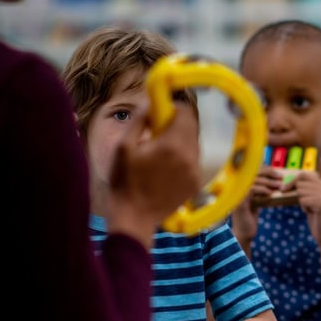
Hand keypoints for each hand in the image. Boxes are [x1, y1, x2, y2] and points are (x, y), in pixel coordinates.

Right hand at [107, 103, 201, 247]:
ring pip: (194, 143)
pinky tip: (166, 167)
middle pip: (192, 127)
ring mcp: (196, 171)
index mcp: (173, 145)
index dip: (173, 108)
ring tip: (159, 152)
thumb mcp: (124, 146)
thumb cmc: (124, 182)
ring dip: (181, 141)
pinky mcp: (196, 183)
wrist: (134, 218)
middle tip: (156, 132)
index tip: (160, 113)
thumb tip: (151, 103)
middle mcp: (190, 156)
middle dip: (176, 124)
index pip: (186, 113)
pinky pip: (194, 160)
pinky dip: (183, 157)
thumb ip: (140, 120)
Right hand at [230, 166, 281, 248]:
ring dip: (268, 182)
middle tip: (281, 177)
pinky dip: (262, 190)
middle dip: (269, 173)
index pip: (253, 170)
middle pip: (253, 172)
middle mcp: (236, 187)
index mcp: (240, 185)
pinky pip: (252, 189)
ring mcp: (237, 193)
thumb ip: (262, 190)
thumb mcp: (257, 200)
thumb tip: (276, 180)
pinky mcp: (239, 201)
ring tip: (279, 186)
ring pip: (253, 180)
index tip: (277, 173)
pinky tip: (270, 193)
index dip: (266, 169)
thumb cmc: (251, 216)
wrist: (245, 232)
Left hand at [290, 170, 320, 247]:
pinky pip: (303, 200)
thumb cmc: (316, 216)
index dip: (292, 180)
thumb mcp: (310, 200)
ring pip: (300, 191)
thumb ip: (304, 189)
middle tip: (302, 203)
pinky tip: (310, 212)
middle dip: (295, 193)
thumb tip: (286, 181)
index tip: (283, 188)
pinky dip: (303, 207)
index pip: (304, 175)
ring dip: (301, 201)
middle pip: (300, 183)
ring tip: (309, 209)